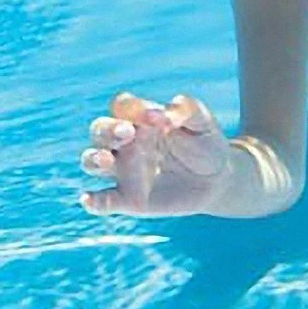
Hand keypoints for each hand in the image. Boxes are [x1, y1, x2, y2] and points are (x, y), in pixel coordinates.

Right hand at [79, 91, 231, 216]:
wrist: (217, 179)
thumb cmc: (206, 144)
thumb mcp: (203, 123)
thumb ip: (188, 110)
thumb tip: (168, 110)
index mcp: (141, 120)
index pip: (124, 107)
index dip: (133, 108)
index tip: (158, 117)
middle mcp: (126, 144)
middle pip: (100, 130)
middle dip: (107, 130)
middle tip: (128, 133)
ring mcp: (124, 171)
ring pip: (92, 161)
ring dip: (94, 159)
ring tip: (106, 159)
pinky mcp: (128, 199)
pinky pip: (103, 201)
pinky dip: (93, 201)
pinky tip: (90, 199)